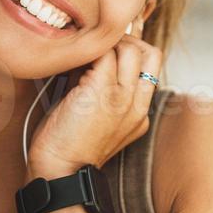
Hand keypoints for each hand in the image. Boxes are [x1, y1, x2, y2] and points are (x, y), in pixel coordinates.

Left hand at [26, 26, 161, 177]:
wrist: (60, 171)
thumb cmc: (68, 147)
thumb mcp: (98, 122)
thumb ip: (105, 95)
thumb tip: (91, 63)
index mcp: (140, 114)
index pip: (152, 67)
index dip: (132, 50)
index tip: (109, 50)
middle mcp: (138, 104)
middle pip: (150, 52)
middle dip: (125, 41)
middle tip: (98, 47)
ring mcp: (123, 97)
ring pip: (129, 49)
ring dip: (105, 45)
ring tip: (83, 57)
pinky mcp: (101, 91)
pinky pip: (103, 54)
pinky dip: (87, 53)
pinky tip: (71, 64)